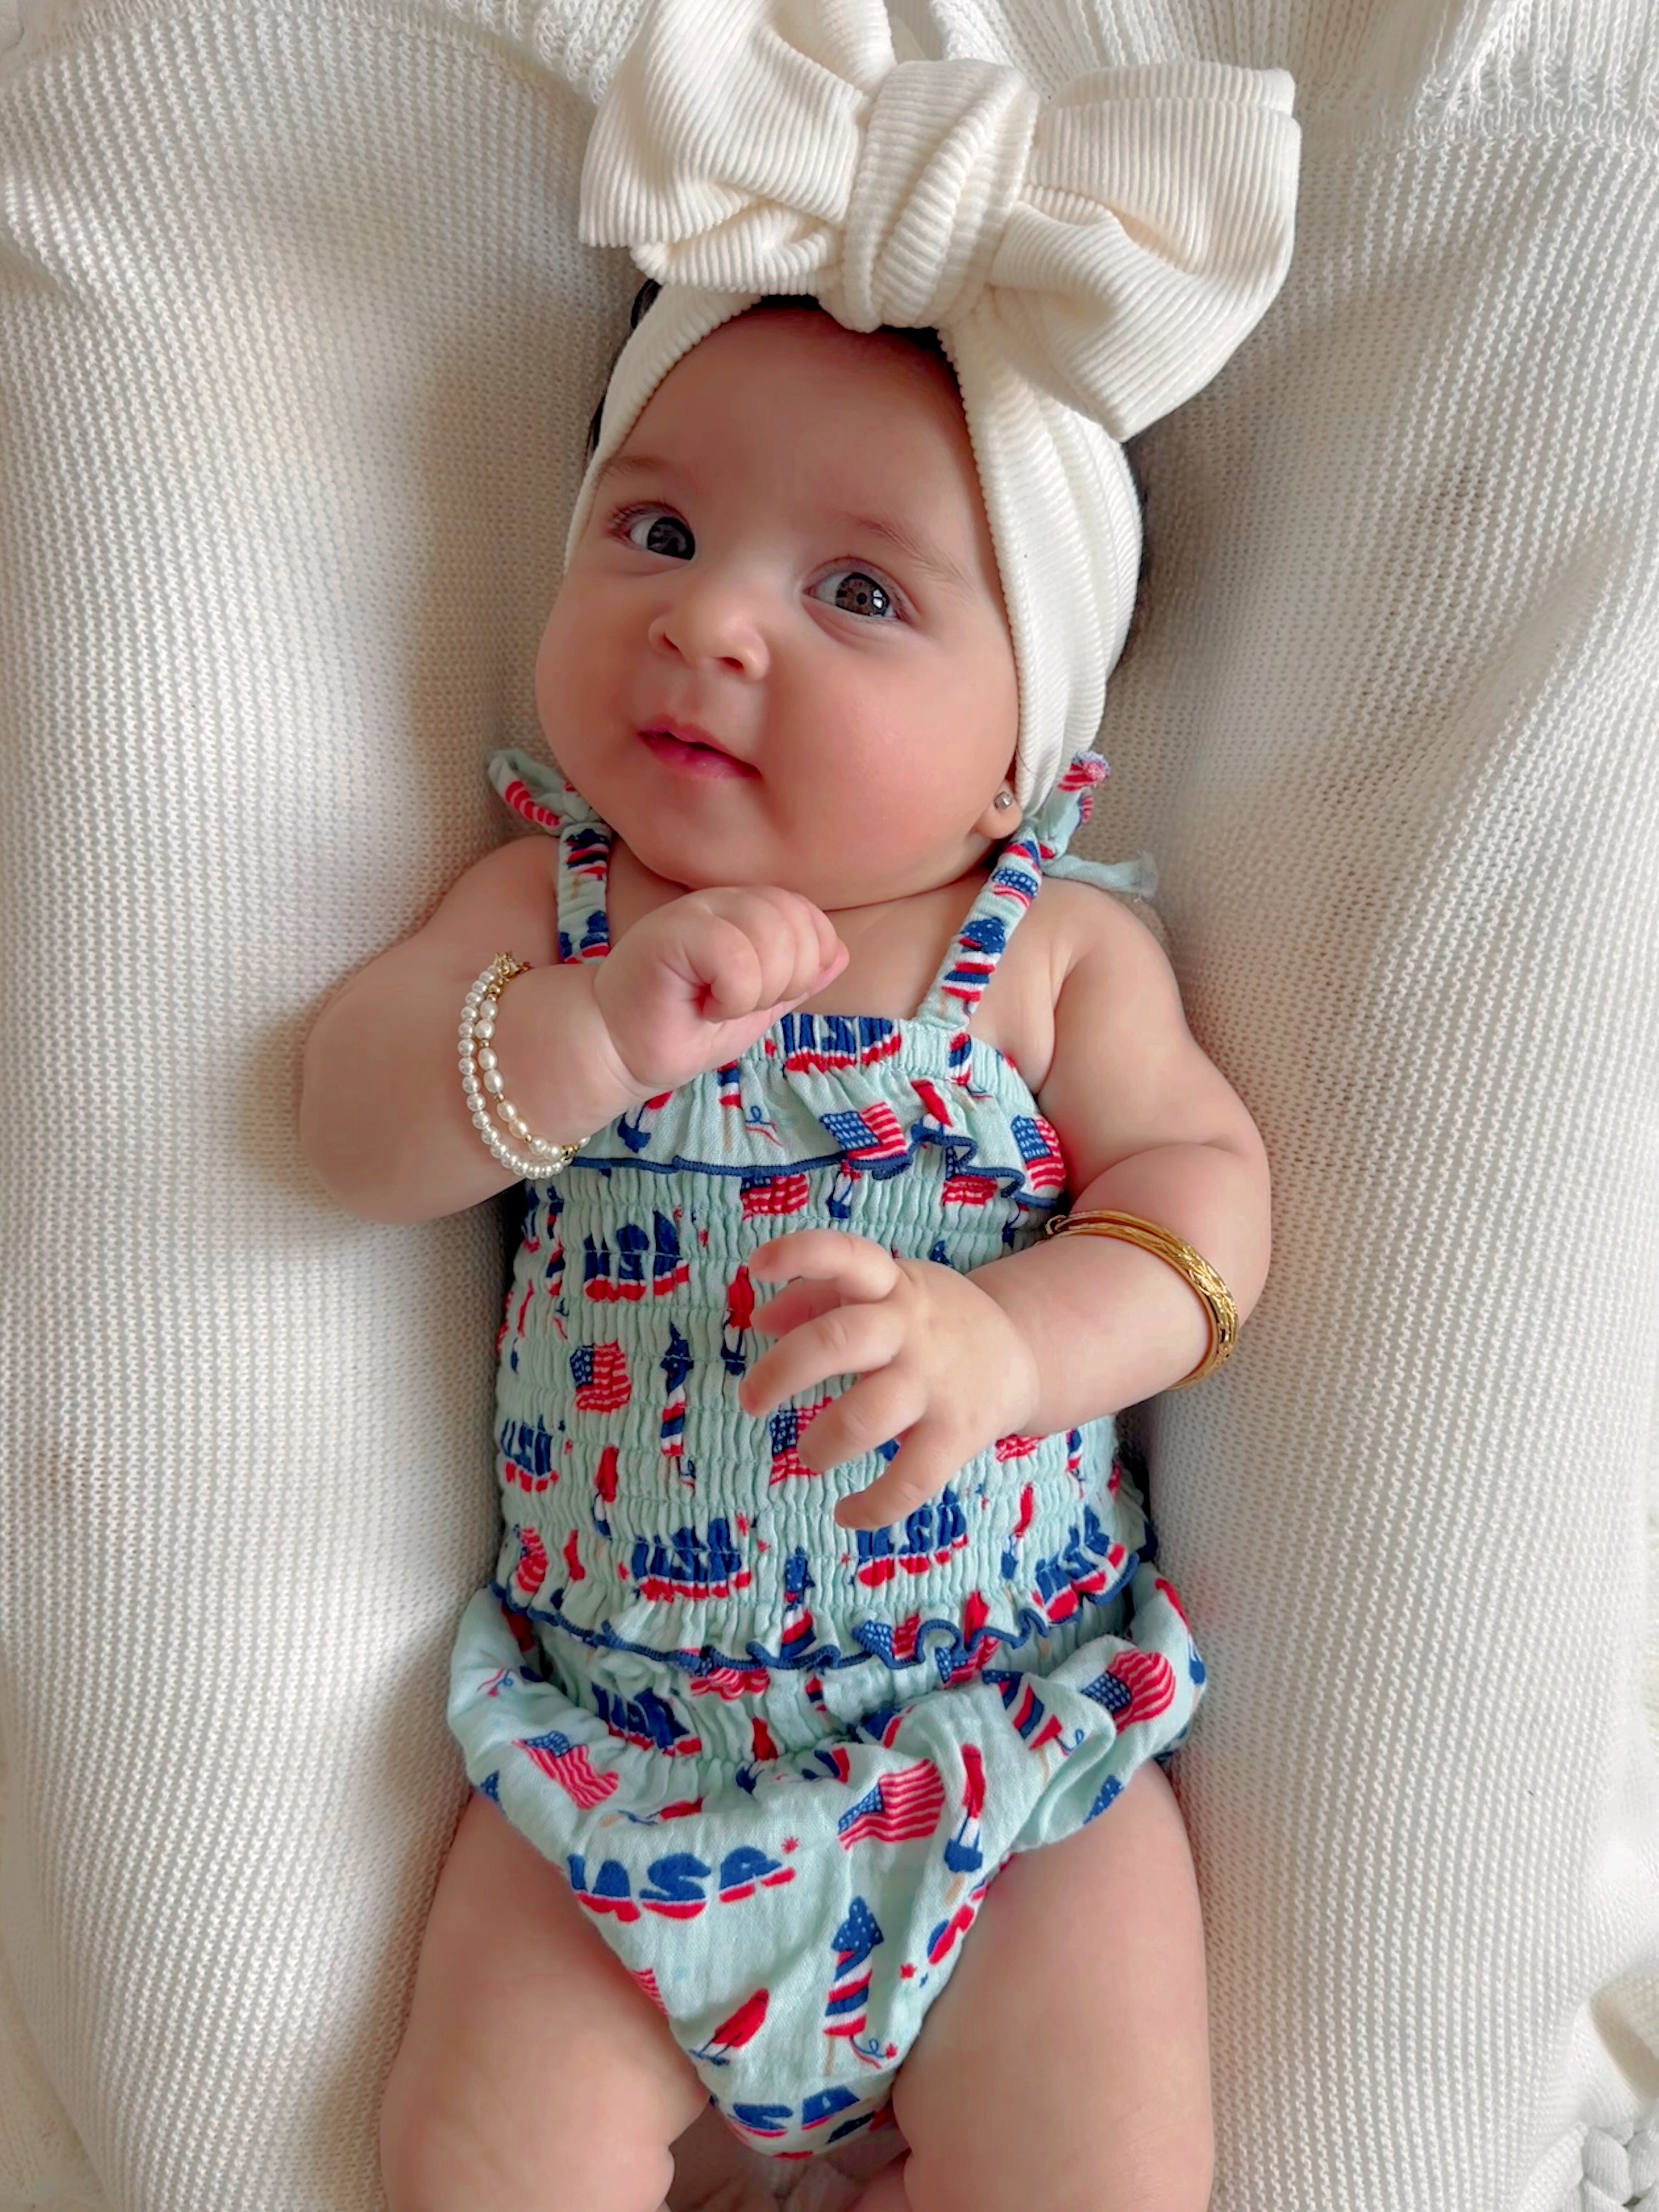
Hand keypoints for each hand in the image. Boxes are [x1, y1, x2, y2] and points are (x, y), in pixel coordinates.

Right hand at [592, 886, 847, 1095]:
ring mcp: (697, 910)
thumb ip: (797, 981)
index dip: (807, 963)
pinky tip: (706, 1005)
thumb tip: (840, 953)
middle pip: (798, 922)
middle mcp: (724, 901)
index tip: (766, 997)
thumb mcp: (756, 1008)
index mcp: (747, 911)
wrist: (620, 1051)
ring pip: (772, 935)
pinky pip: (735, 954)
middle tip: (741, 1004)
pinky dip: (733, 995)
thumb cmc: (684, 1030)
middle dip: (785, 982)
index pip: (810, 915)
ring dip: (757, 991)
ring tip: (721, 1005)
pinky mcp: (671, 930)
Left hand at [737, 1229, 1040, 1529]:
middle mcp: (911, 1329)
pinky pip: (911, 1479)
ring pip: (867, 1415)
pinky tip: (847, 1513)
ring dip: (823, 1441)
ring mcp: (935, 1383)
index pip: (847, 1256)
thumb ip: (818, 1297)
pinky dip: (873, 1506)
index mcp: (890, 1286)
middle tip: (750, 1400)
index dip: (800, 1254)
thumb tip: (760, 1322)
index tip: (756, 1267)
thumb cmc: (928, 1322)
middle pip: (839, 1340)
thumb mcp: (884, 1291)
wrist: (1019, 1355)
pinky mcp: (958, 1434)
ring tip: (810, 1454)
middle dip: (782, 1372)